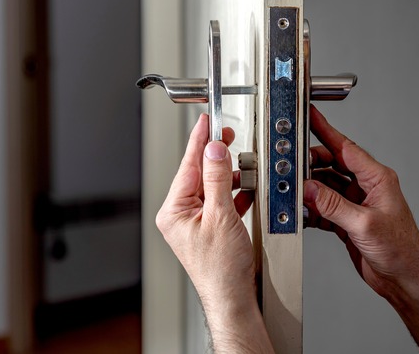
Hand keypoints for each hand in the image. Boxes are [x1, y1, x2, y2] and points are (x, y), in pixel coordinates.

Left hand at [156, 114, 271, 352]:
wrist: (233, 296)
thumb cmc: (221, 268)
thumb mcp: (221, 215)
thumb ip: (218, 178)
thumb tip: (214, 150)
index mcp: (173, 211)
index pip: (188, 165)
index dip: (199, 141)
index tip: (207, 121)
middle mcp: (179, 215)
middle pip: (199, 174)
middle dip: (216, 157)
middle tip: (227, 137)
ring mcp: (194, 223)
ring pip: (211, 187)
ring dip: (228, 176)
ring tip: (242, 166)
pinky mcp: (209, 229)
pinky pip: (220, 202)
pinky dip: (233, 194)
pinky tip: (245, 189)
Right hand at [305, 107, 418, 353]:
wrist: (405, 278)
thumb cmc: (401, 250)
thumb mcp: (364, 224)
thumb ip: (334, 205)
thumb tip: (310, 188)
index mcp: (378, 179)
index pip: (346, 148)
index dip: (326, 131)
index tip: (310, 116)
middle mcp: (367, 187)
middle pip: (332, 165)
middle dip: (310, 164)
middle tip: (291, 166)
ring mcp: (357, 204)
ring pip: (326, 187)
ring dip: (310, 190)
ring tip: (294, 191)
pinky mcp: (349, 221)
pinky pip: (325, 207)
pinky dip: (312, 209)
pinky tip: (303, 212)